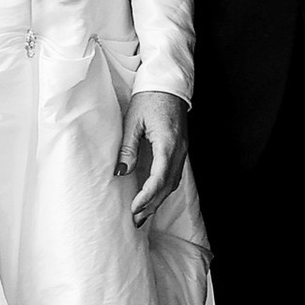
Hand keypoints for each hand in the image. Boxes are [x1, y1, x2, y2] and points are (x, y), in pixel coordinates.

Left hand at [115, 87, 189, 229]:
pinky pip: (174, 175)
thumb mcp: (133, 121)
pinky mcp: (181, 149)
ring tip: (142, 214)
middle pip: (167, 187)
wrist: (168, 84)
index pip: (158, 180)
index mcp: (168, 144)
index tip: (133, 209)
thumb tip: (121, 173)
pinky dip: (163, 189)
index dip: (146, 198)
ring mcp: (183, 151)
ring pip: (172, 183)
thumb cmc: (149, 98)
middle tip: (135, 220)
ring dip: (158, 200)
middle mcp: (179, 151)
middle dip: (151, 205)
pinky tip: (153, 196)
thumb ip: (128, 148)